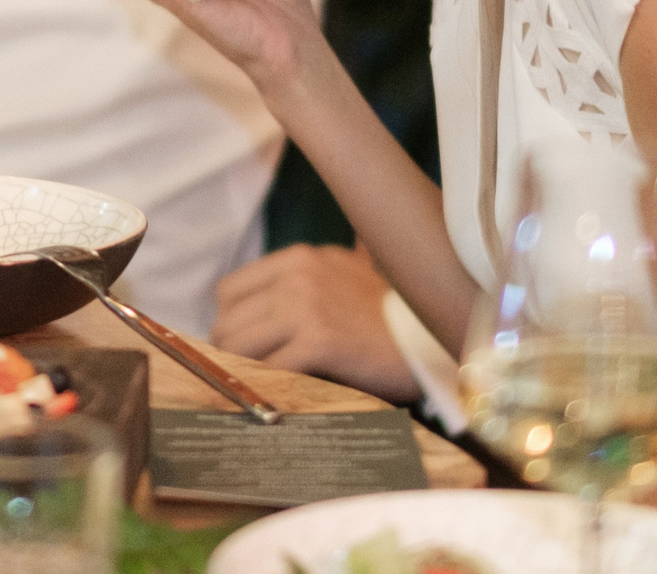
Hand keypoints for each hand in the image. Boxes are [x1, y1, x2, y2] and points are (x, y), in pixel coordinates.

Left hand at [212, 245, 418, 402]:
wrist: (428, 340)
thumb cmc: (383, 317)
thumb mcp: (339, 278)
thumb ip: (297, 286)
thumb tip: (248, 319)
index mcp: (300, 258)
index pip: (230, 290)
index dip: (229, 322)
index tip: (239, 347)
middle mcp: (299, 274)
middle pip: (228, 319)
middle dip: (230, 351)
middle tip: (243, 376)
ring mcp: (307, 305)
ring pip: (240, 344)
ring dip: (242, 370)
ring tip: (256, 389)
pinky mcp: (320, 339)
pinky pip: (269, 368)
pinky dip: (266, 386)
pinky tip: (277, 397)